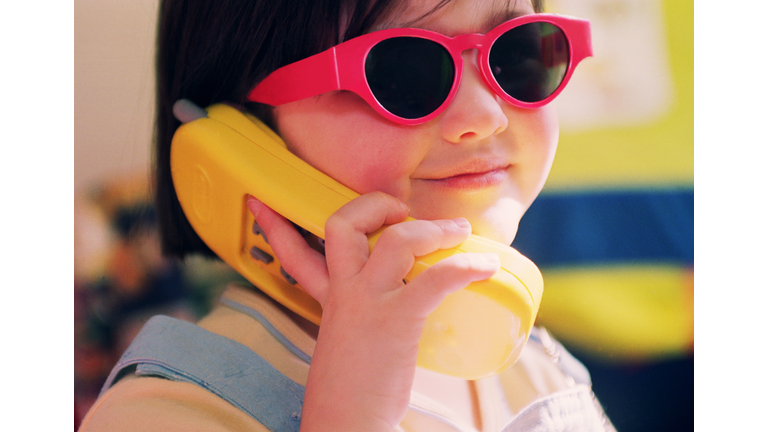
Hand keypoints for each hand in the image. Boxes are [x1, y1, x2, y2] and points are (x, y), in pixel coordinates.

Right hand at [248, 192, 499, 430]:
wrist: (346, 426)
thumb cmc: (352, 393)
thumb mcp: (344, 345)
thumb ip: (358, 319)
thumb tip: (392, 305)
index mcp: (330, 300)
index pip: (296, 255)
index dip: (277, 227)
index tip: (260, 203)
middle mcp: (344, 293)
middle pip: (343, 225)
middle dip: (374, 205)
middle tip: (401, 210)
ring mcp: (368, 303)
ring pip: (396, 240)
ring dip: (433, 229)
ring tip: (458, 230)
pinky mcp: (397, 320)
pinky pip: (435, 279)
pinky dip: (465, 266)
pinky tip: (486, 266)